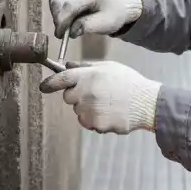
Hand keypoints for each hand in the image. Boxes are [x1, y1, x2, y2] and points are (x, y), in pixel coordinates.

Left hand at [40, 62, 159, 133]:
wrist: (147, 103)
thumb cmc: (129, 82)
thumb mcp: (109, 67)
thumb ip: (86, 66)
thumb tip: (68, 65)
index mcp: (88, 75)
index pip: (61, 78)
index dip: (50, 83)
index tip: (44, 87)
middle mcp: (86, 92)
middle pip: (68, 97)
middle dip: (77, 96)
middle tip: (95, 93)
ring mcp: (90, 109)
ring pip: (78, 111)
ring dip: (87, 109)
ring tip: (107, 104)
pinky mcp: (96, 124)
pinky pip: (88, 123)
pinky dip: (95, 120)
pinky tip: (110, 113)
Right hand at [48, 0, 142, 38]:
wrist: (121, 0)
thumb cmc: (114, 13)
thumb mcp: (105, 24)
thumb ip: (87, 27)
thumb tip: (70, 31)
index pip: (69, 5)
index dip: (62, 22)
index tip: (61, 36)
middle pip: (58, 1)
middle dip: (58, 19)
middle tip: (63, 33)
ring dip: (56, 13)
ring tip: (67, 24)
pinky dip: (57, 7)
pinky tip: (67, 16)